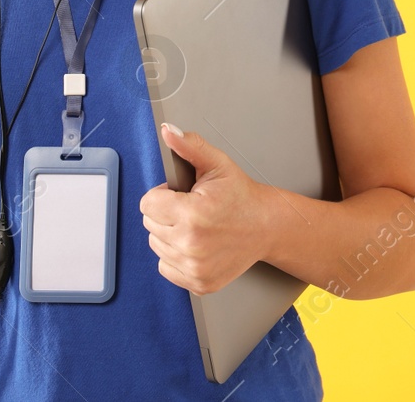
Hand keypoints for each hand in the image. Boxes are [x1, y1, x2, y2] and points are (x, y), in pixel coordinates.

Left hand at [140, 122, 271, 295]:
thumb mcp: (217, 164)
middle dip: (166, 213)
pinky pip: (165, 266)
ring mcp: (195, 267)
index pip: (147, 204)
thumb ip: (189, 146)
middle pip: (149, 224)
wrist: (267, 227)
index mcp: (193, 214)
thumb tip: (168, 131)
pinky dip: (175, 255)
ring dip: (170, 234)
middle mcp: (191, 245)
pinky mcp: (198, 282)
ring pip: (156, 244)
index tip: (181, 195)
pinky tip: (196, 244)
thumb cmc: (241, 196)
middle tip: (192, 208)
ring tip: (195, 225)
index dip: (163, 195)